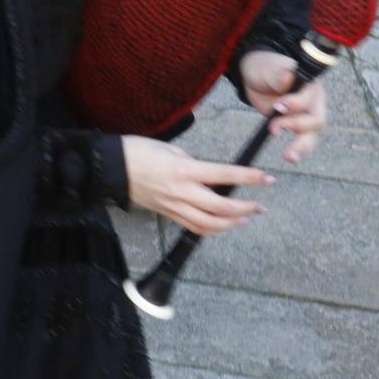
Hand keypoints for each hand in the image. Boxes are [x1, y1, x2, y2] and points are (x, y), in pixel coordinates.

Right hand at [121, 136, 270, 236]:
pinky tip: (222, 225)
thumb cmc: (138, 151)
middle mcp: (182, 192)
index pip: (224, 175)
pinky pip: (194, 226)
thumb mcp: (171, 150)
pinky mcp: (167, 214)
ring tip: (246, 218)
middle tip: (260, 206)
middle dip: (245, 208)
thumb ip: (193, 163)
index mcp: (184, 170)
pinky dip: (212, 229)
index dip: (249, 177)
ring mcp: (174, 206)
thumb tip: (208, 175)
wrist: (111, 168)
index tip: (267, 178)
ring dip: (232, 223)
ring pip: (210, 224)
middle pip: (221, 207)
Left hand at [238, 48, 327, 163]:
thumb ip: (278, 74)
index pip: (309, 98)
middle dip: (296, 126)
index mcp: (310, 84)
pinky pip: (304, 140)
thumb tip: (287, 78)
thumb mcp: (268, 68)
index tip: (278, 107)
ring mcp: (307, 115)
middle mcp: (314, 101)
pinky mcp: (298, 126)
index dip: (295, 103)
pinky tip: (290, 157)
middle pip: (316, 120)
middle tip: (273, 129)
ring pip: (312, 135)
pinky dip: (298, 149)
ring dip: (302, 147)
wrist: (255, 76)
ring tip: (289, 157)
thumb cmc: (265, 68)